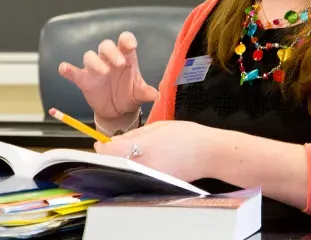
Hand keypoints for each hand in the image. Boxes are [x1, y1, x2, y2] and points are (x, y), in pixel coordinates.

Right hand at [57, 32, 159, 121]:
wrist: (117, 111)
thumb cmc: (129, 95)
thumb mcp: (139, 94)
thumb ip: (146, 92)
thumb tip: (156, 95)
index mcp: (125, 57)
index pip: (124, 41)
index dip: (126, 39)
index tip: (130, 44)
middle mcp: (109, 59)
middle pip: (105, 46)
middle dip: (111, 51)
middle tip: (120, 63)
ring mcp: (95, 69)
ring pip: (89, 56)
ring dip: (95, 62)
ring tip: (103, 72)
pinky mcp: (84, 80)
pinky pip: (73, 72)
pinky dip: (68, 69)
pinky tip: (64, 69)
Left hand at [93, 120, 220, 181]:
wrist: (209, 153)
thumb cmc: (187, 136)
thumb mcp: (157, 127)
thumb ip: (133, 135)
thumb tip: (114, 141)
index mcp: (143, 147)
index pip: (110, 151)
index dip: (102, 147)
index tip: (101, 144)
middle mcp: (144, 165)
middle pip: (114, 164)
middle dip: (110, 156)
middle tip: (113, 149)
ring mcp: (150, 177)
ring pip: (125, 172)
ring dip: (121, 164)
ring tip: (129, 155)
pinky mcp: (157, 185)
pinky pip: (138, 178)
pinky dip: (134, 171)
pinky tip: (141, 163)